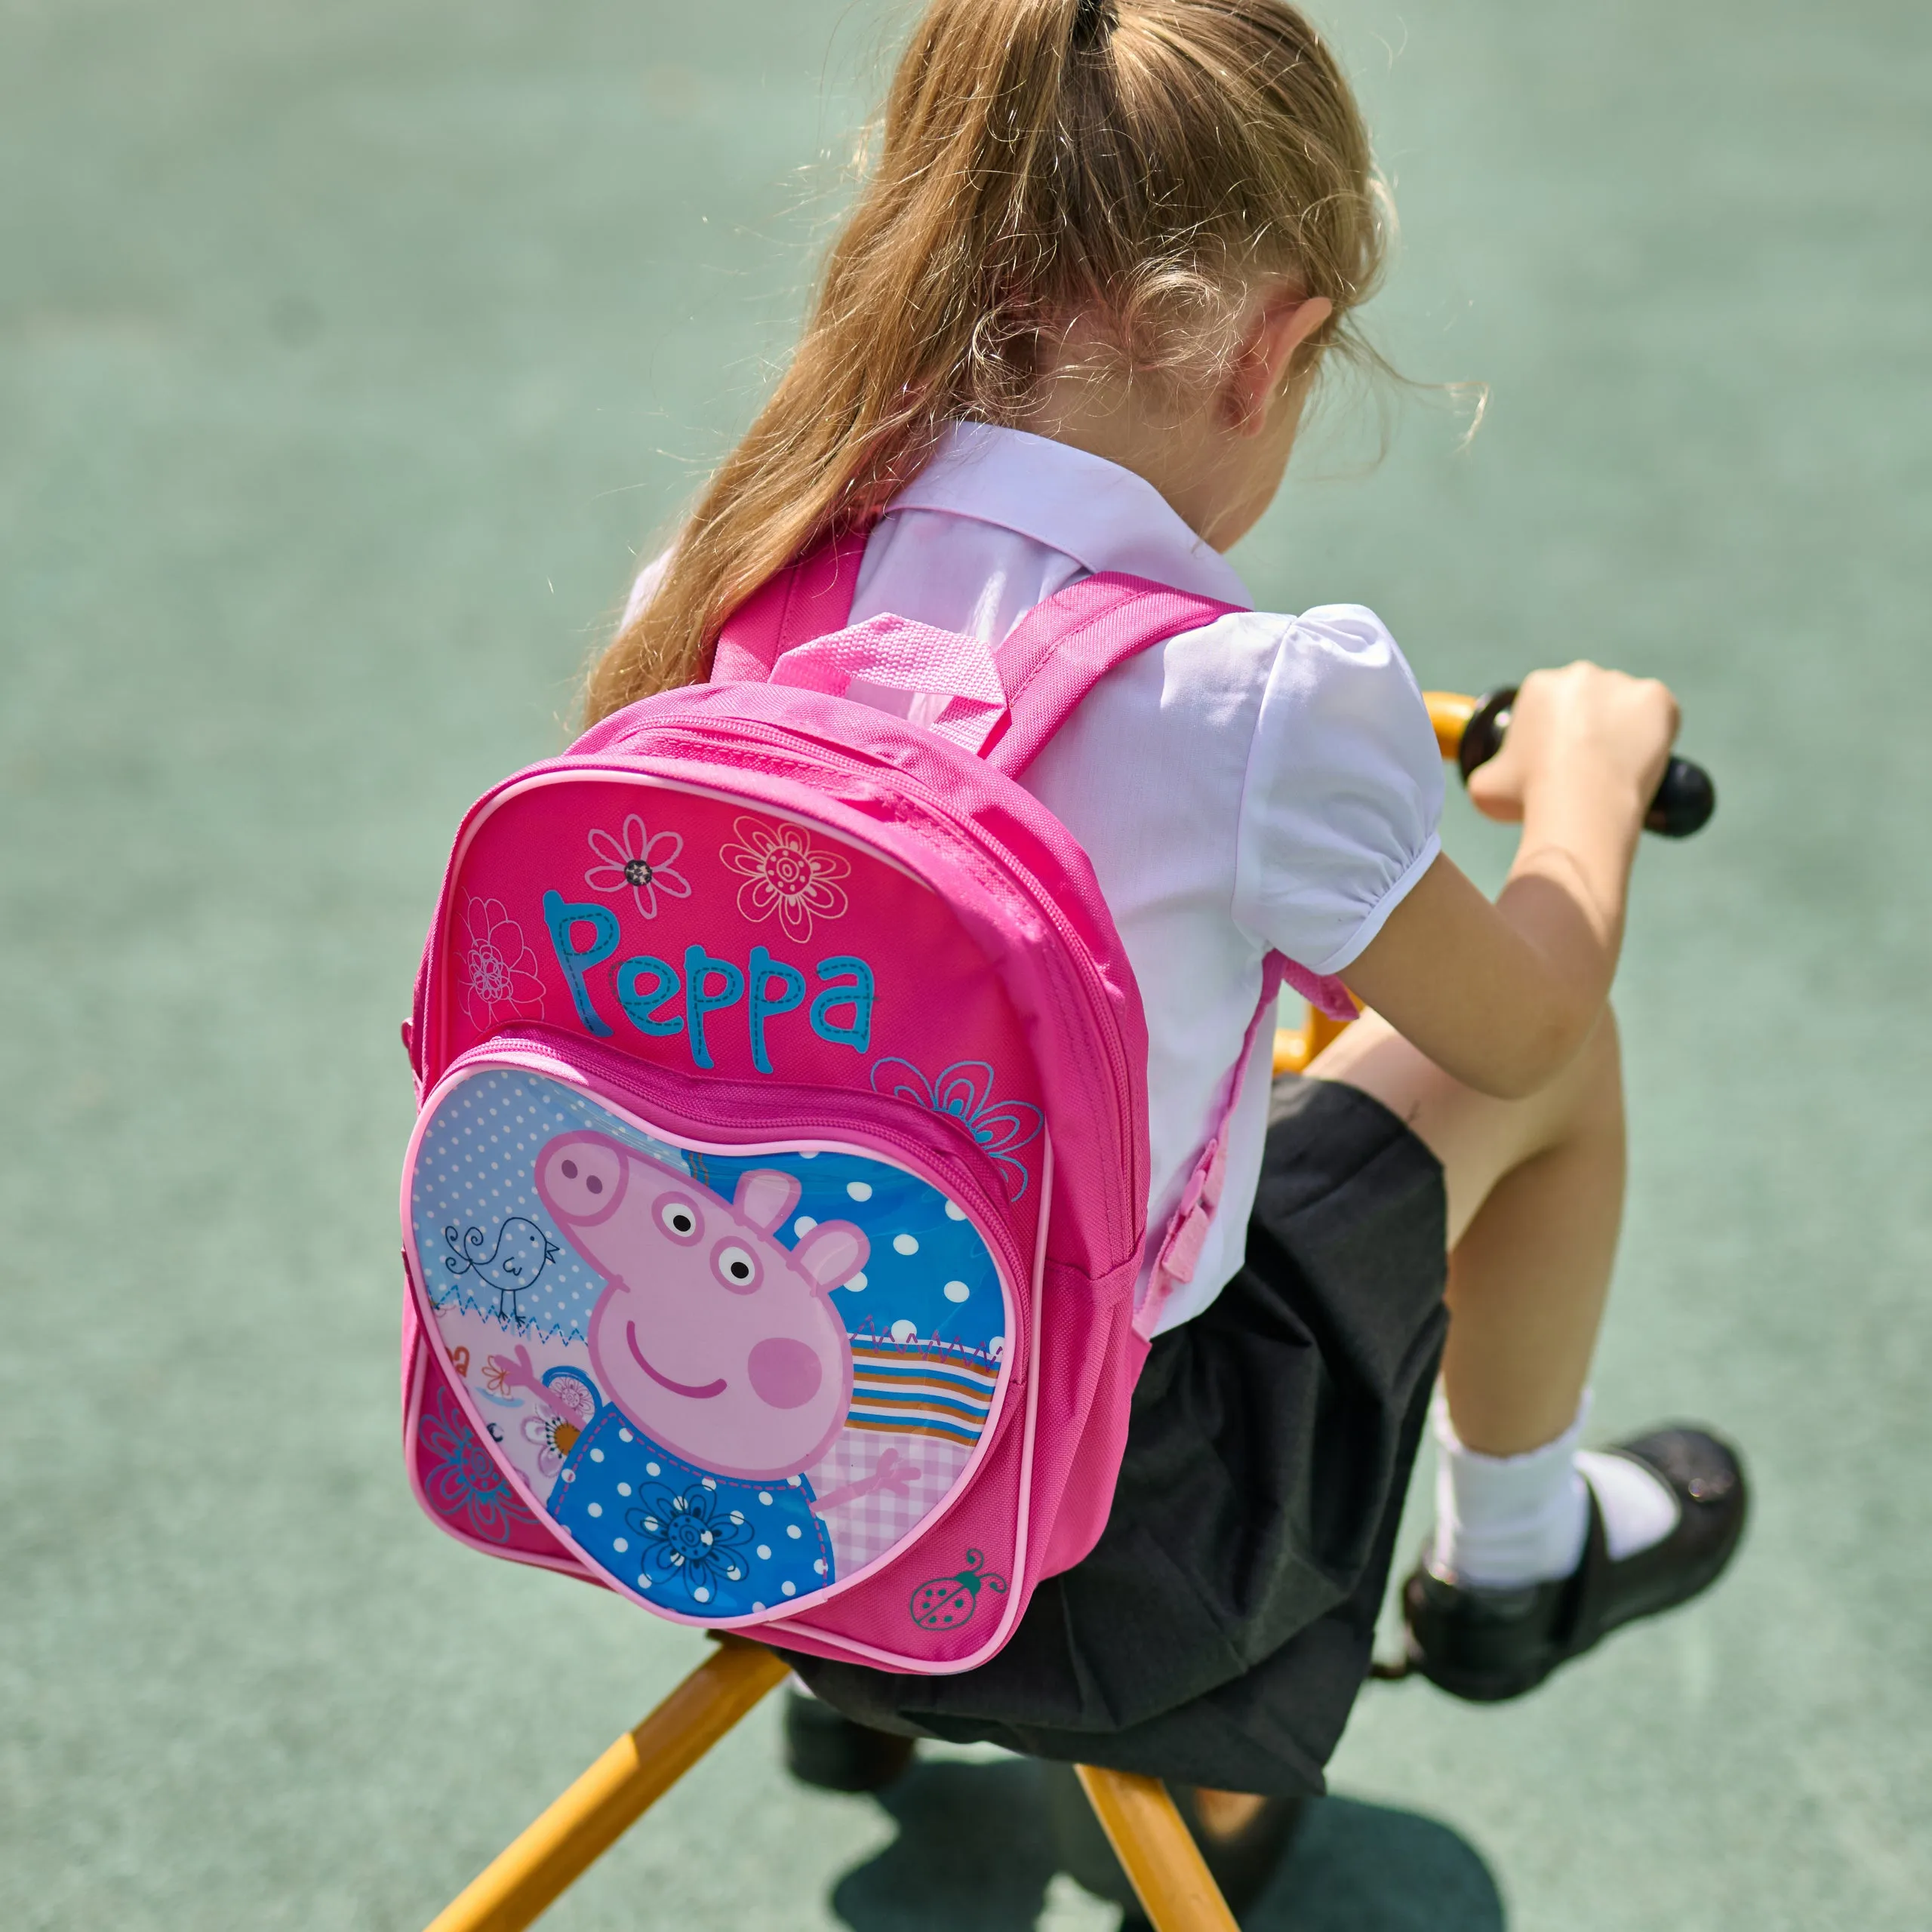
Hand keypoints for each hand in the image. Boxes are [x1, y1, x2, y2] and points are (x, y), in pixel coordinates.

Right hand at [1466, 662, 1679, 828]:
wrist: (1579, 806)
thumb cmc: (1528, 796)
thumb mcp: (1485, 785)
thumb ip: (1485, 772)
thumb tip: (1490, 776)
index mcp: (1539, 685)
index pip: (1551, 706)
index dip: (1554, 735)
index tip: (1558, 762)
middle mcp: (1580, 674)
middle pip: (1590, 699)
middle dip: (1591, 725)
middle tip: (1591, 766)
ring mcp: (1622, 683)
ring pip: (1625, 706)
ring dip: (1623, 728)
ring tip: (1618, 769)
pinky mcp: (1657, 699)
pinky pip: (1659, 716)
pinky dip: (1656, 735)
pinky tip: (1642, 761)